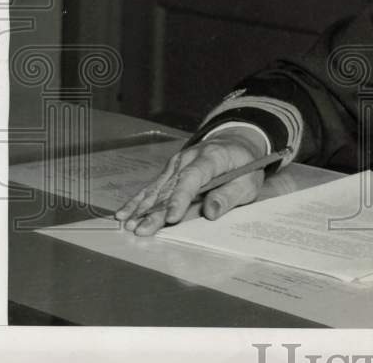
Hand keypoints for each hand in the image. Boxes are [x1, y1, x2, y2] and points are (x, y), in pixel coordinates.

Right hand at [115, 127, 268, 234]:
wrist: (236, 143)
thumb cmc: (245, 166)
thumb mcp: (249, 181)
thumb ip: (230, 196)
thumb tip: (210, 212)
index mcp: (213, 157)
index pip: (193, 176)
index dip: (181, 197)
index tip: (171, 218)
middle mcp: (190, 157)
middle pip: (171, 186)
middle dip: (155, 210)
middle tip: (141, 230)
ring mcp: (177, 163)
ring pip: (158, 188)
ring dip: (142, 207)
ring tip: (129, 224)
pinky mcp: (170, 170)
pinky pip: (153, 187)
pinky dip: (138, 200)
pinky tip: (123, 213)